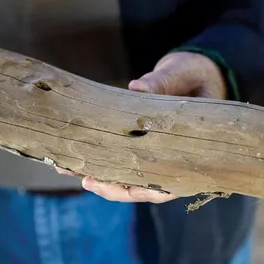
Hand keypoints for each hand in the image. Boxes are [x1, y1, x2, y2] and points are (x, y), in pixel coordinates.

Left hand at [75, 51, 225, 202]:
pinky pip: (118, 155)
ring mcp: (151, 153)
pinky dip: (98, 156)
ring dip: (98, 173)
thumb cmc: (195, 77)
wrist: (195, 73)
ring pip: (125, 174)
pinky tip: (74, 155)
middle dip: (111, 186)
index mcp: (189, 153)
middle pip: (139, 186)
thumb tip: (137, 88)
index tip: (122, 189)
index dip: (143, 191)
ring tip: (68, 169)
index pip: (166, 186)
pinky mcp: (137, 142)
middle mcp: (169, 160)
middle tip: (87, 180)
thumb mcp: (183, 77)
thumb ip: (163, 83)